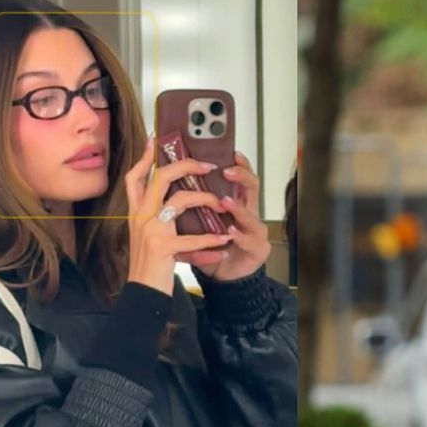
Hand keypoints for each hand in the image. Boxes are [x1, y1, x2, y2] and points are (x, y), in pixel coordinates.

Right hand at [123, 138, 233, 294]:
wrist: (141, 293)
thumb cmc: (148, 265)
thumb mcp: (146, 236)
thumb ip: (154, 217)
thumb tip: (172, 200)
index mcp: (135, 212)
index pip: (135, 178)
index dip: (144, 158)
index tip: (154, 140)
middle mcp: (140, 217)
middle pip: (160, 178)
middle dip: (185, 166)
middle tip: (207, 165)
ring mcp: (150, 230)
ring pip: (180, 200)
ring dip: (206, 199)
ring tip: (222, 204)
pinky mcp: (163, 247)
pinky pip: (192, 237)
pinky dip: (211, 239)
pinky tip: (224, 240)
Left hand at [176, 151, 270, 280]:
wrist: (226, 275)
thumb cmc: (212, 246)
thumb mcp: (200, 222)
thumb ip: (191, 204)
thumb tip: (168, 179)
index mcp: (235, 202)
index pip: (239, 176)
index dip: (238, 163)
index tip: (230, 152)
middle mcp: (248, 212)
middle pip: (252, 186)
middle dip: (242, 176)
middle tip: (226, 171)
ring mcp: (255, 230)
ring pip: (251, 214)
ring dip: (238, 208)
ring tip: (225, 202)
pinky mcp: (258, 249)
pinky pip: (249, 240)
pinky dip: (239, 236)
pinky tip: (230, 234)